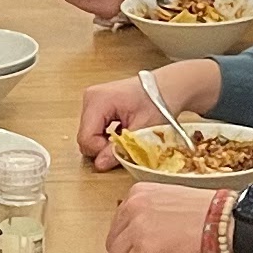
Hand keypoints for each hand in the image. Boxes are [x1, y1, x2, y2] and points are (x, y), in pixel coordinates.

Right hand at [77, 64, 220, 163]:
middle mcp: (91, 98)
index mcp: (98, 100)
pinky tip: (122, 132)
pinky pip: (95, 128)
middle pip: (85, 136)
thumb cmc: (158, 102)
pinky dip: (107, 135)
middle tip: (126, 144)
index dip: (101, 151)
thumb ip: (119, 149)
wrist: (168, 88)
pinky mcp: (97, 105)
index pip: (86, 138)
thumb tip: (100, 165)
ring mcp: (93, 100)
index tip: (122, 150)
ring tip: (126, 137)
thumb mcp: (141, 130)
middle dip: (103, 147)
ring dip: (106, 142)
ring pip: (89, 134)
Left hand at [107, 184, 230, 252]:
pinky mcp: (144, 250)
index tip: (151, 240)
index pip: (117, 223)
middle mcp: (132, 207)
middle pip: (113, 242)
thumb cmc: (205, 211)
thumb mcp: (167, 198)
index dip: (133, 237)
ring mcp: (136, 229)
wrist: (223, 219)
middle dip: (130, 252)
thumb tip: (136, 232)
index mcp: (137, 193)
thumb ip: (147, 211)